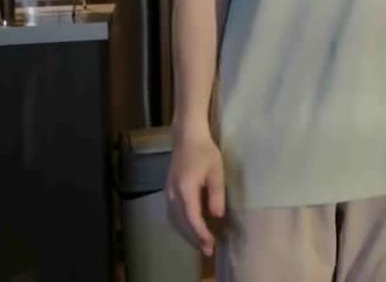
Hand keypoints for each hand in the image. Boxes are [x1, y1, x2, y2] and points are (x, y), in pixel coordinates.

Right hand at [165, 128, 224, 255]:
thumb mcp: (216, 172)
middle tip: (208, 250)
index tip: (211, 245)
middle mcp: (172, 195)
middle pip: (181, 223)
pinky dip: (181, 224)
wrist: (187, 136)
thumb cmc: (205, 151)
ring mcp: (168, 193)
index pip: (192, 219)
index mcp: (185, 190)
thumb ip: (216, 194)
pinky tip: (189, 227)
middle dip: (194, 238)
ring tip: (200, 242)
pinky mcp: (168, 190)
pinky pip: (172, 213)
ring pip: (175, 220)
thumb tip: (217, 216)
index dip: (201, 233)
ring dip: (187, 233)